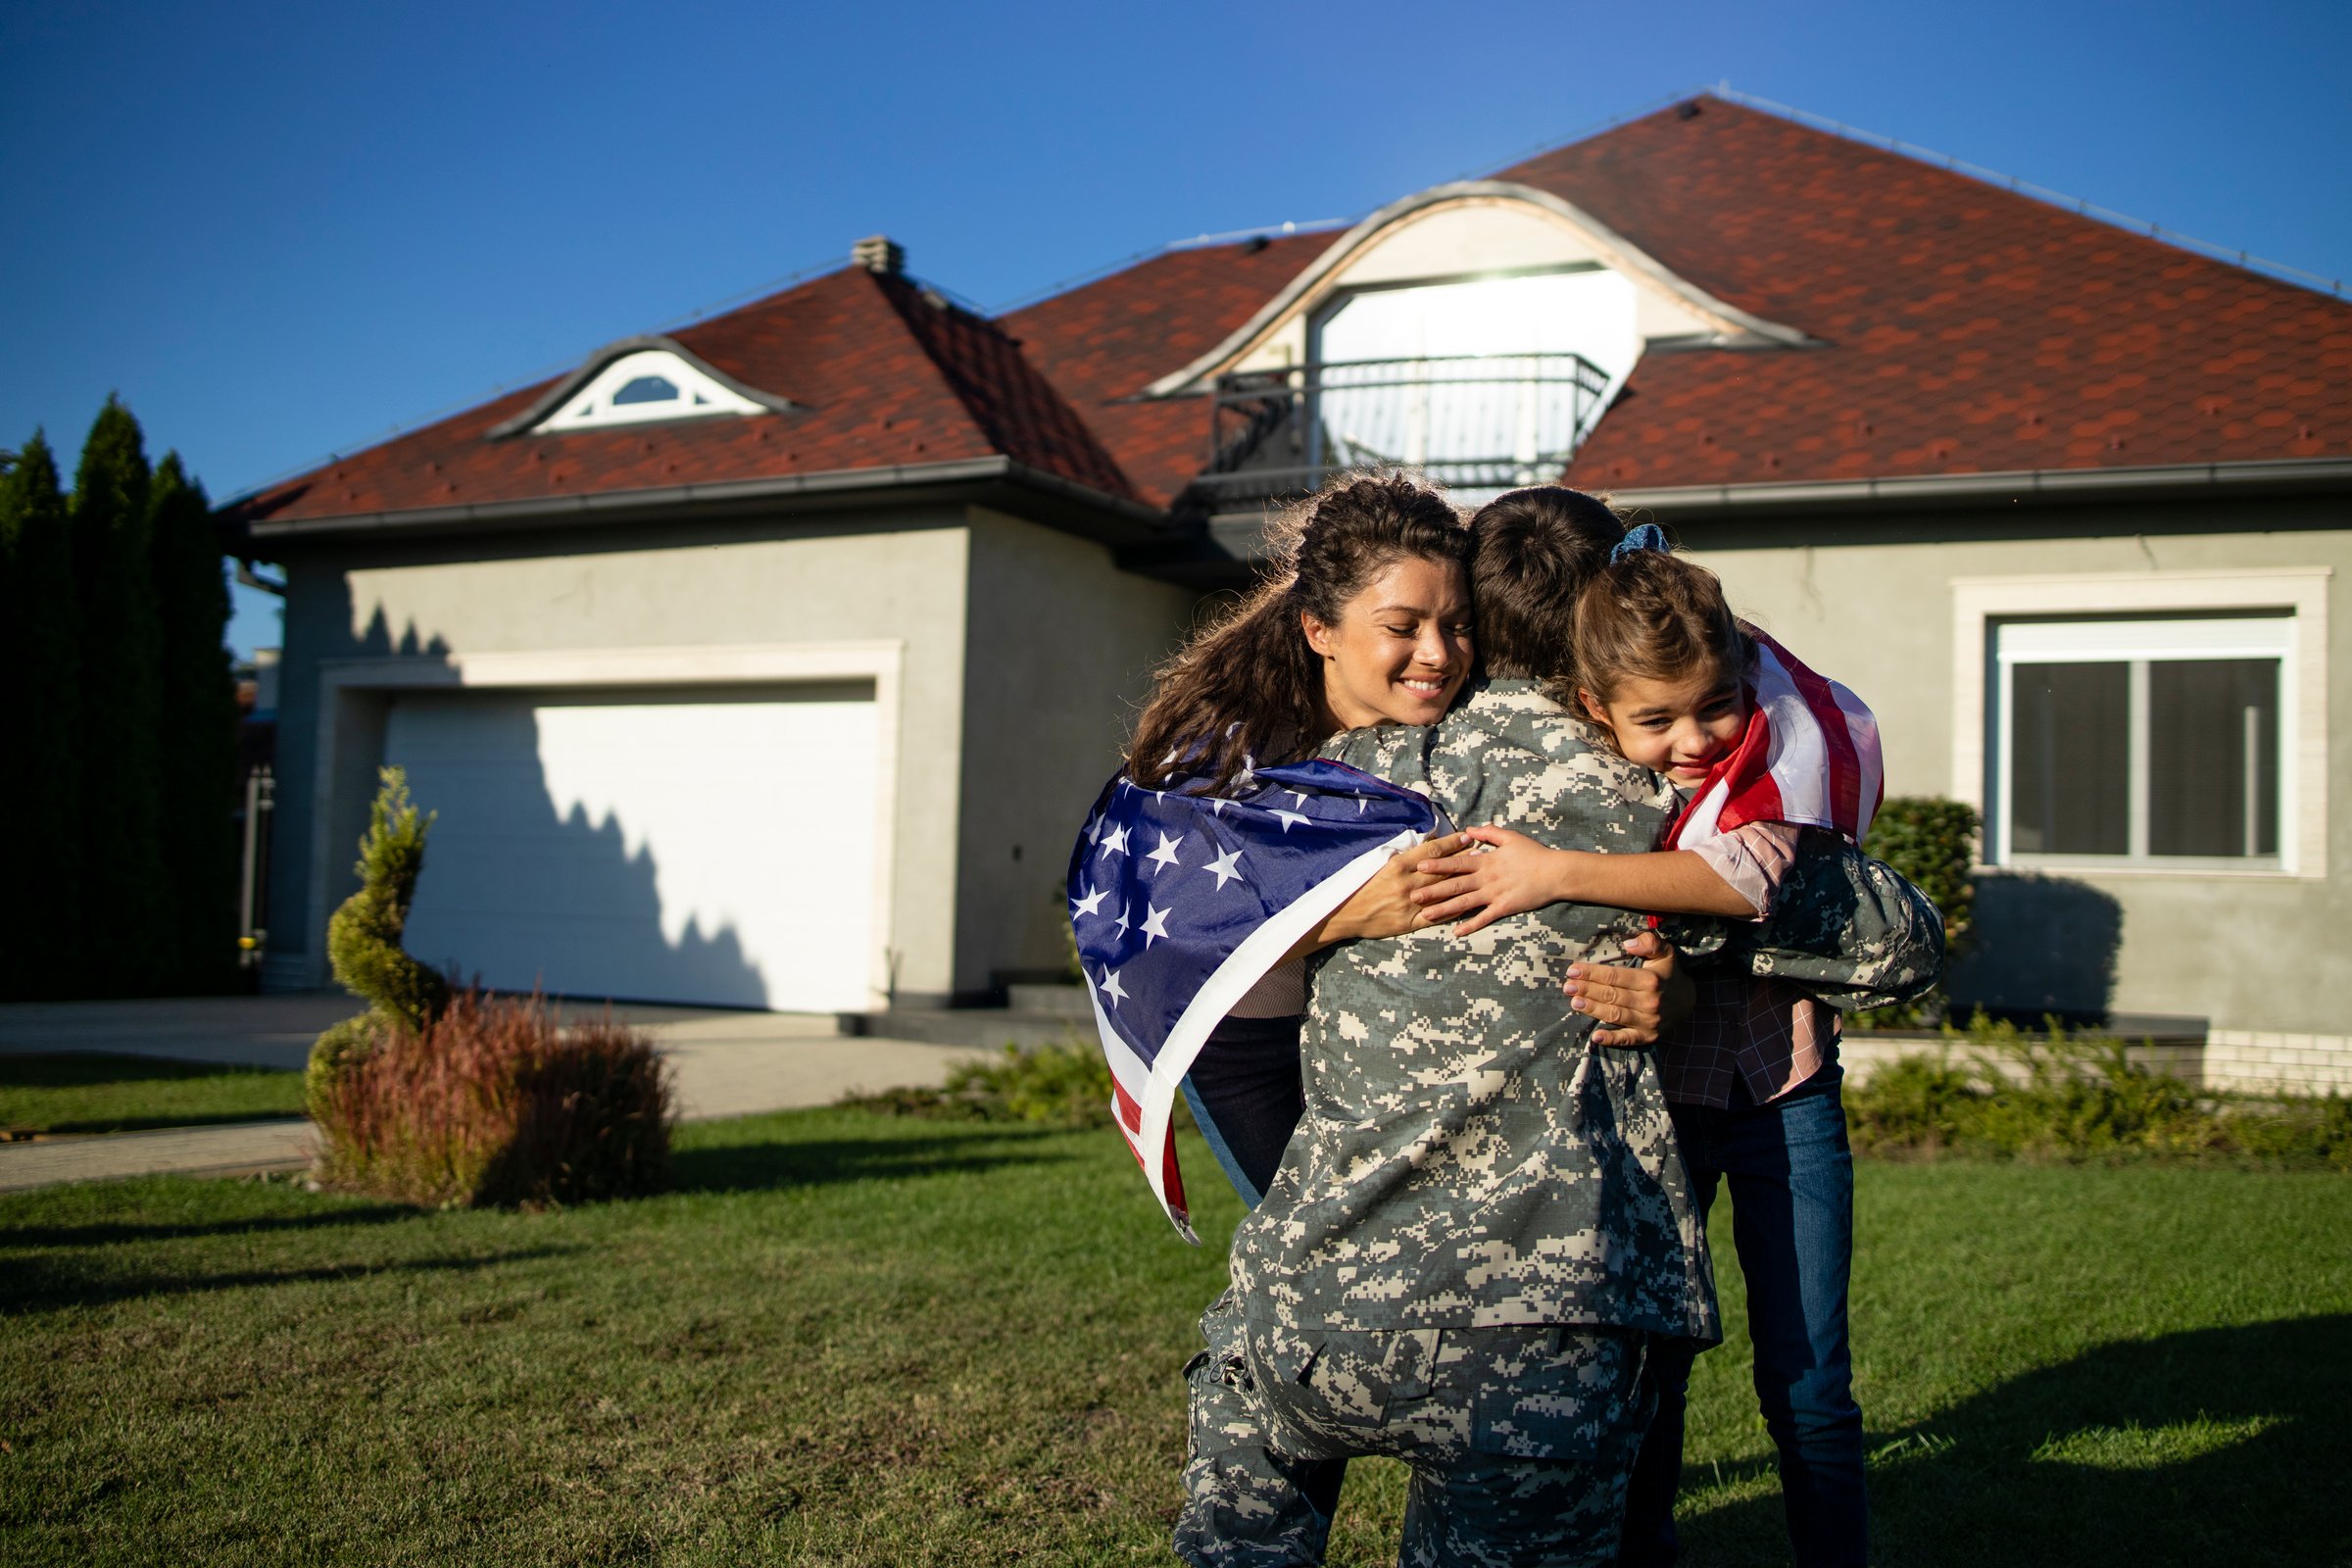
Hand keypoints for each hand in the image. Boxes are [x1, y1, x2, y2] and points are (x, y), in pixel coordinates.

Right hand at [1293, 832, 1471, 953]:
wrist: (1347, 914)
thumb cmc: (1363, 886)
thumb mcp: (1380, 864)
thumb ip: (1404, 855)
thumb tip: (1426, 843)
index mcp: (1398, 866)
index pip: (1431, 852)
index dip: (1452, 843)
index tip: (1467, 837)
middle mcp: (1406, 883)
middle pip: (1442, 869)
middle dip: (1464, 859)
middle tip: (1483, 852)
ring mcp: (1410, 904)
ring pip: (1443, 891)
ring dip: (1463, 881)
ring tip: (1480, 873)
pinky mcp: (1410, 922)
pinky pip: (1437, 915)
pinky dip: (1453, 909)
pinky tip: (1469, 903)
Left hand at [1409, 825, 1575, 935]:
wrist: (1555, 873)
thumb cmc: (1533, 854)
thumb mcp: (1511, 837)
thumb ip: (1488, 833)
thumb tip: (1469, 829)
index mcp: (1486, 861)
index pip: (1456, 863)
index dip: (1437, 865)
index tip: (1419, 867)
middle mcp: (1486, 878)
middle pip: (1454, 885)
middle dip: (1432, 891)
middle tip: (1412, 896)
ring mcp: (1494, 894)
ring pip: (1464, 903)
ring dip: (1444, 910)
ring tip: (1425, 916)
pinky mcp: (1504, 907)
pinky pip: (1484, 918)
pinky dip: (1470, 925)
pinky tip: (1456, 932)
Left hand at [1567, 930, 1689, 1046]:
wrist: (1686, 1000)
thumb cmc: (1668, 972)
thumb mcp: (1664, 952)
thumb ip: (1650, 942)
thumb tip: (1629, 943)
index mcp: (1650, 980)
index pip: (1615, 976)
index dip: (1592, 973)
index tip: (1573, 970)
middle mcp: (1650, 1002)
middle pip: (1612, 995)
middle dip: (1587, 990)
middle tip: (1567, 987)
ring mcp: (1649, 1021)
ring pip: (1615, 1015)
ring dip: (1592, 1010)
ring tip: (1574, 1003)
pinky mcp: (1648, 1036)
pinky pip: (1627, 1039)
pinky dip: (1611, 1039)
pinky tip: (1595, 1036)